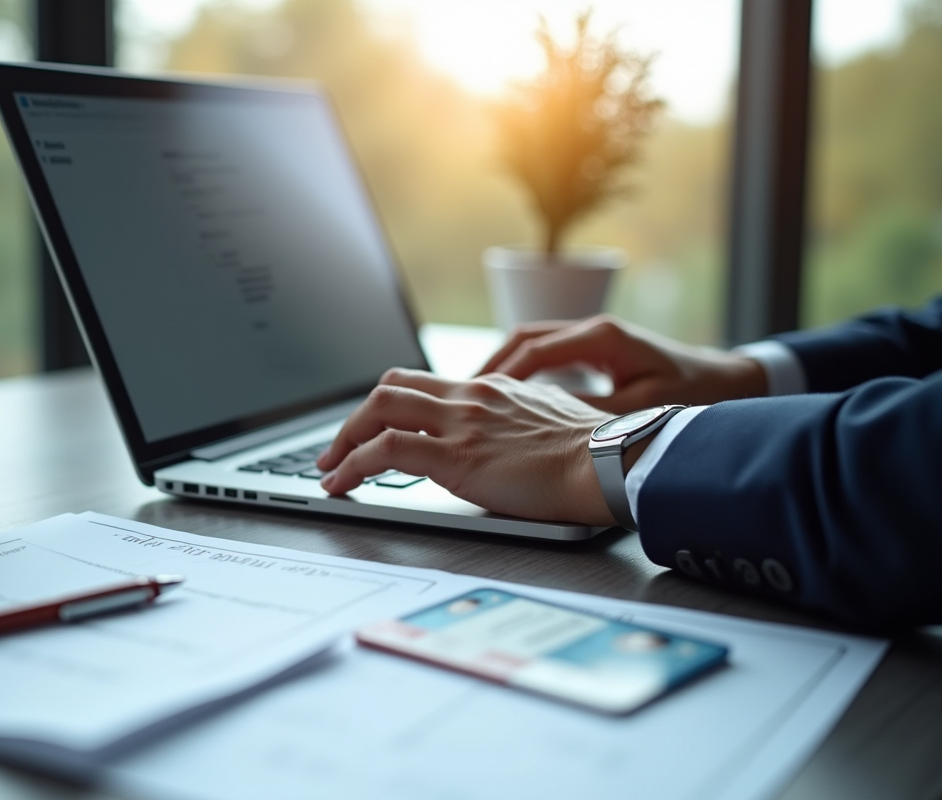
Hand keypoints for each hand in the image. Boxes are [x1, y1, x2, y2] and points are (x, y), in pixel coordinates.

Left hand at [315, 368, 616, 524]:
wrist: (611, 462)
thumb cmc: (593, 454)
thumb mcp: (548, 423)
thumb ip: (514, 423)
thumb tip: (499, 442)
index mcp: (492, 389)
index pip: (423, 383)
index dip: (388, 404)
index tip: (374, 429)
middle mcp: (470, 396)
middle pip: (391, 387)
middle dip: (356, 418)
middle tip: (339, 447)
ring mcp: (460, 422)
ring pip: (379, 410)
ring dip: (345, 439)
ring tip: (330, 467)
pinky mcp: (455, 455)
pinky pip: (385, 450)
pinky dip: (353, 465)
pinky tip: (341, 484)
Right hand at [478, 316, 767, 413]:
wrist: (732, 382)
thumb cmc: (693, 395)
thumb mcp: (639, 411)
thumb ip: (590, 414)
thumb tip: (545, 422)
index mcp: (602, 337)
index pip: (535, 349)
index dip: (501, 374)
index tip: (476, 397)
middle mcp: (594, 330)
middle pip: (524, 338)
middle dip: (490, 366)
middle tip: (463, 393)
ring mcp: (594, 338)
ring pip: (532, 344)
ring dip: (503, 367)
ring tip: (476, 396)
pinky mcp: (597, 351)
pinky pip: (547, 356)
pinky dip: (522, 372)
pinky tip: (509, 397)